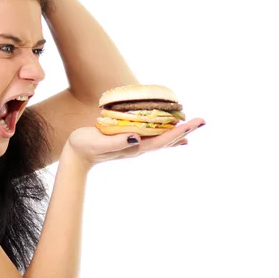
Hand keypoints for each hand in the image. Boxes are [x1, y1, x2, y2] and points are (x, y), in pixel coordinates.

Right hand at [64, 118, 205, 169]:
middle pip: (167, 140)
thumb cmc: (84, 147)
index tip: (195, 122)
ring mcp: (133, 146)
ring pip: (161, 140)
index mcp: (134, 147)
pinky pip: (152, 138)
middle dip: (184, 130)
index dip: (179, 130)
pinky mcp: (128, 142)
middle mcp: (138, 147)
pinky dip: (164, 134)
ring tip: (191, 128)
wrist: (75, 156)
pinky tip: (168, 133)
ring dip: (177, 133)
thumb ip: (117, 141)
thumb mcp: (99, 142)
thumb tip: (136, 137)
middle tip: (202, 121)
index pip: (162, 139)